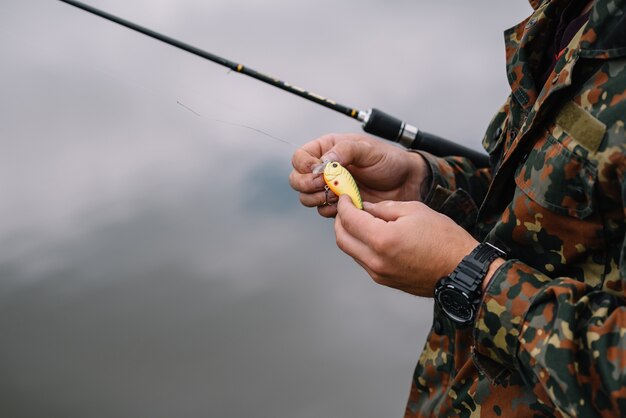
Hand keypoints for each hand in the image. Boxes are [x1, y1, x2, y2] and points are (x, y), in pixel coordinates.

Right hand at [289, 133, 429, 217]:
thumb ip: (345, 151)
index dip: (304, 166)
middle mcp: (325, 169)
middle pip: (297, 179)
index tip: (319, 171)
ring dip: (317, 198)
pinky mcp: (338, 205)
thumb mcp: (368, 149)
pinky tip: (347, 204)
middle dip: (307, 185)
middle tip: (325, 186)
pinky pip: (322, 210)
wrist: (406, 184)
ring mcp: (330, 188)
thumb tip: (323, 162)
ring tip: (337, 195)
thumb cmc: (389, 161)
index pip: (300, 157)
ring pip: (306, 197)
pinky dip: (330, 210)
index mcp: (328, 149)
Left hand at [334, 195, 478, 296]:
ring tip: (360, 219)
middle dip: (340, 220)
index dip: (344, 205)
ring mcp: (378, 273)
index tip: (345, 196)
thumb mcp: (415, 211)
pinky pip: (363, 260)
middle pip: (342, 238)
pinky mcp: (384, 280)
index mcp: (382, 239)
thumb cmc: (444, 239)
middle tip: (348, 207)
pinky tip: (371, 235)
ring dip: (349, 234)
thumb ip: (384, 208)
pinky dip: (361, 245)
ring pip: (351, 251)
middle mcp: (376, 260)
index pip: (349, 219)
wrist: (461, 271)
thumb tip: (365, 207)